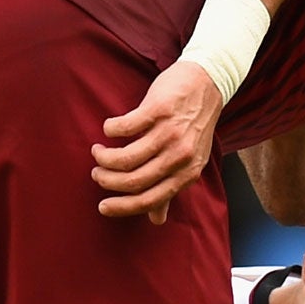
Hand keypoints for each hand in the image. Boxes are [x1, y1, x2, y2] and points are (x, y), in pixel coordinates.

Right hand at [92, 60, 222, 223]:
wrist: (207, 83)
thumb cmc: (193, 125)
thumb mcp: (189, 160)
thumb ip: (171, 188)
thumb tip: (156, 220)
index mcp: (187, 174)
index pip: (150, 199)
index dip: (123, 207)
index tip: (102, 207)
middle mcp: (180, 156)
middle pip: (134, 180)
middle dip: (108, 181)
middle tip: (97, 173)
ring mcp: (170, 133)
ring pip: (126, 157)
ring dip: (104, 157)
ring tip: (98, 152)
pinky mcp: (159, 110)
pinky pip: (124, 128)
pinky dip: (110, 130)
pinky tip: (108, 129)